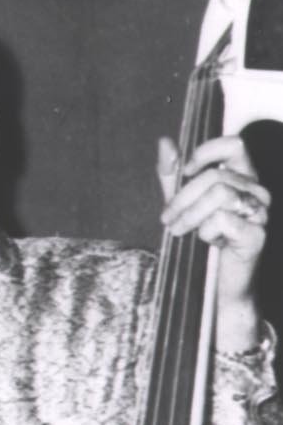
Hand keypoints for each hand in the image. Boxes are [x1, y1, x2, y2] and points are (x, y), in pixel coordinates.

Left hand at [158, 135, 269, 351]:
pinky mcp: (257, 235)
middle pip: (214, 176)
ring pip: (218, 195)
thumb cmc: (204, 237)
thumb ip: (172, 175)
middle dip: (181, 199)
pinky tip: (208, 242)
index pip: (234, 145)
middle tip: (167, 219)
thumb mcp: (182, 203)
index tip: (185, 172)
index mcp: (244, 177)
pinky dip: (204, 233)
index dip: (206, 153)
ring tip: (179, 231)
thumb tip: (164, 142)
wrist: (220, 282)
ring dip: (189, 216)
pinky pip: (221, 221)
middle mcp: (257, 191)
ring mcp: (261, 212)